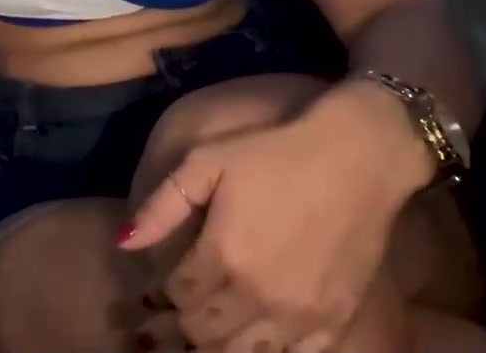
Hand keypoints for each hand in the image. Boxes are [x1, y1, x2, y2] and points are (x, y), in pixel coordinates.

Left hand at [118, 83, 431, 351]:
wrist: (361, 157)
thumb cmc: (280, 153)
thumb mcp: (208, 161)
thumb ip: (163, 205)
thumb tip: (124, 241)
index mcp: (224, 257)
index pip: (178, 295)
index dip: (163, 293)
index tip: (159, 290)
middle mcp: (258, 297)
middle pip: (203, 332)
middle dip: (183, 325)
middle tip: (174, 318)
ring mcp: (299, 316)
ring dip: (218, 346)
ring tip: (208, 334)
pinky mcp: (334, 321)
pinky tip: (255, 343)